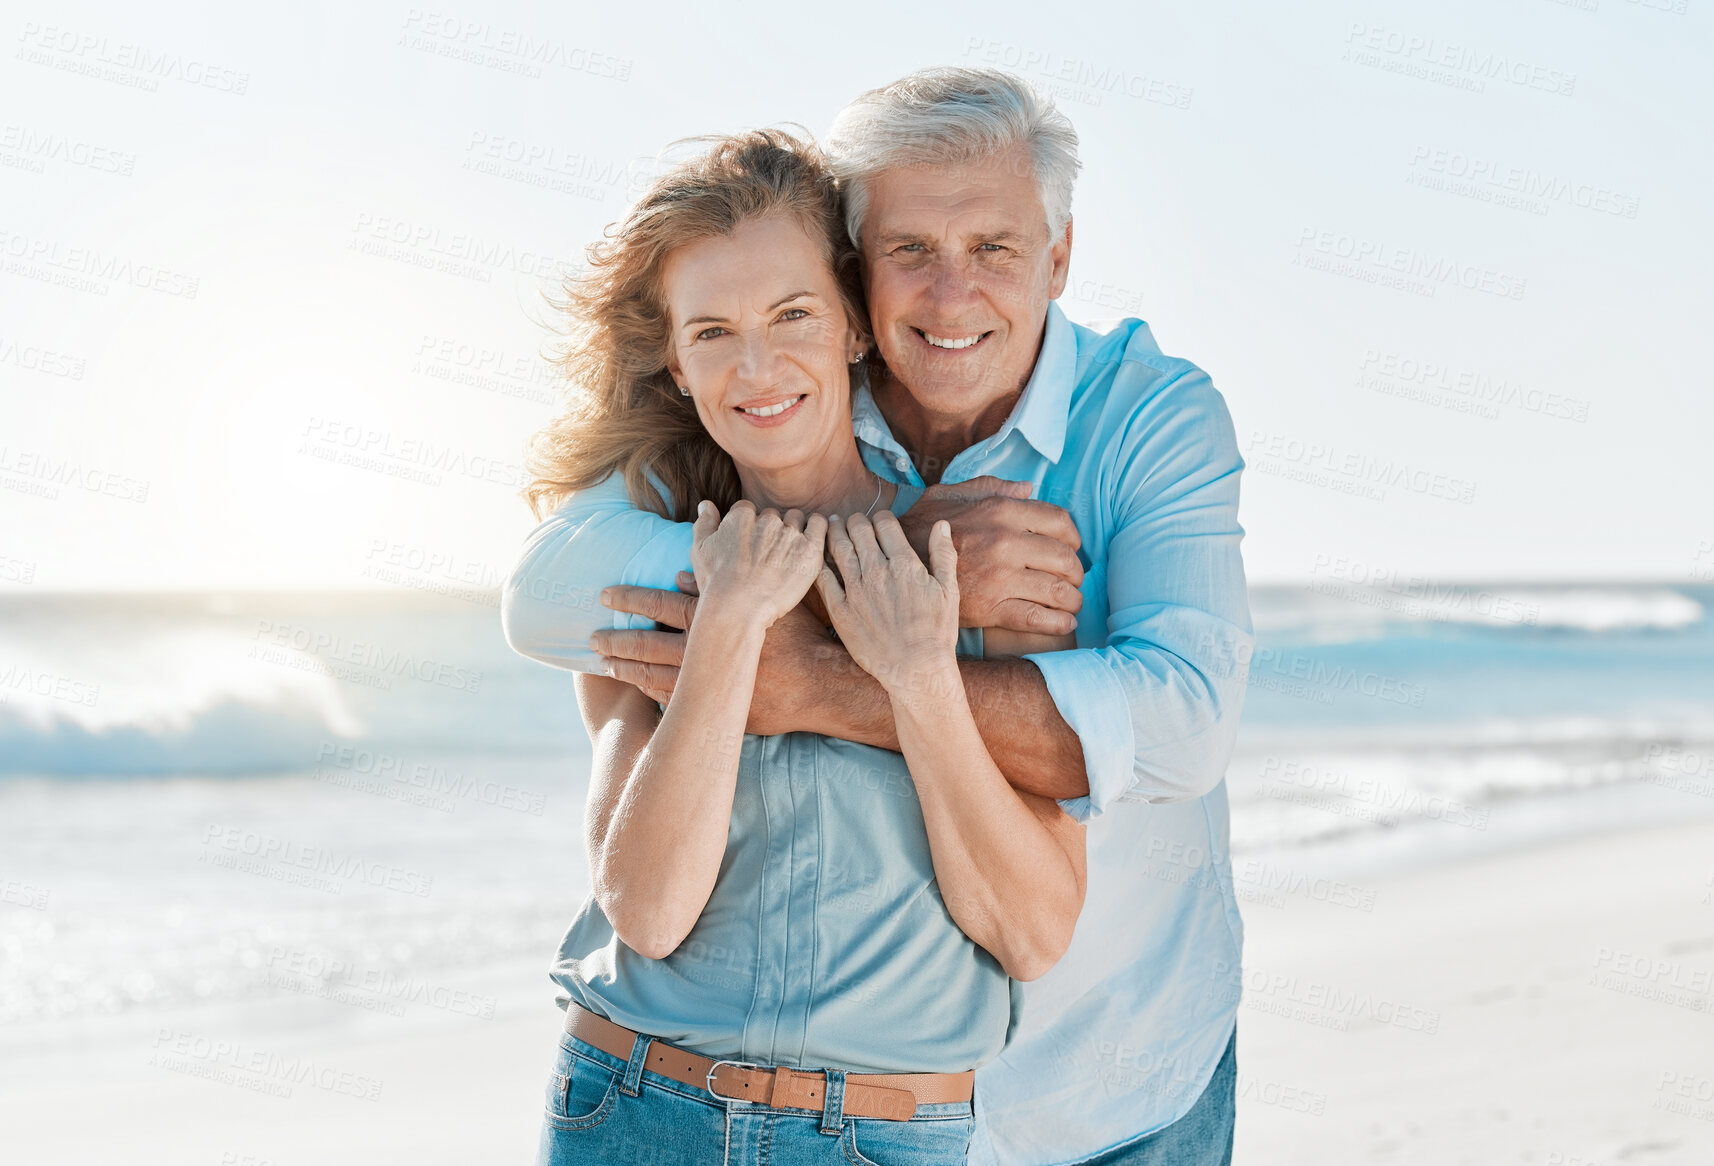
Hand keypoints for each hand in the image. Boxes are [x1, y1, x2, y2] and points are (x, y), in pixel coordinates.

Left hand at [595, 582, 842, 732]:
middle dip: (618, 641)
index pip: (664, 607)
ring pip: (657, 678)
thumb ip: (721, 588)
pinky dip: (653, 695)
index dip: (632, 600)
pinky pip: (676, 704)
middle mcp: (710, 655)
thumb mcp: (765, 602)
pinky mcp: (719, 711)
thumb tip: (679, 573)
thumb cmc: (797, 636)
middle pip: (651, 646)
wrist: (822, 684)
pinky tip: (637, 688)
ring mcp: (713, 687)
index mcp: (719, 622)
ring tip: (604, 664)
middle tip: (591, 637)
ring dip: (628, 670)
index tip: (605, 596)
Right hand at [690, 500, 826, 630]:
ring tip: (789, 553)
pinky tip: (812, 540)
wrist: (738, 608)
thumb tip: (706, 504)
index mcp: (742, 516)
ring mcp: (790, 534)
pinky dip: (818, 527)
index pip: (750, 510)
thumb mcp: (700, 550)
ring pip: (796, 519)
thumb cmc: (717, 583)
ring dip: (794, 530)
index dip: (751, 527)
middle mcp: (767, 520)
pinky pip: (820, 524)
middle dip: (772, 530)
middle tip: (769, 554)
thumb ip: (705, 523)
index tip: (751, 545)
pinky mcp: (810, 548)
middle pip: (774, 515)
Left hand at [817, 510, 958, 695]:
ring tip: (831, 527)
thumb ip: (943, 554)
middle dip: (855, 520)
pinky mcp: (840, 611)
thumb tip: (942, 524)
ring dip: (834, 532)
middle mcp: (877, 572)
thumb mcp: (949, 590)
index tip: (879, 521)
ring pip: (838, 548)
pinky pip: (824, 578)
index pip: (884, 524)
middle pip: (858, 531)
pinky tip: (818, 556)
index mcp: (904, 564)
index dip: (881, 517)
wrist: (916, 669)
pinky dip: (820, 562)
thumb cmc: (936, 631)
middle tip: (851, 520)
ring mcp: (856, 591)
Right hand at [895, 476, 1083, 634]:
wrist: (893, 566)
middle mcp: (1007, 542)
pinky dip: (1058, 622)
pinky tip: (1064, 622)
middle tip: (1072, 578)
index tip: (1071, 547)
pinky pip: (1037, 618)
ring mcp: (1001, 577)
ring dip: (1071, 599)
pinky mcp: (992, 608)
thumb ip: (992, 487)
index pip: (1059, 522)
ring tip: (1070, 602)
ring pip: (1057, 590)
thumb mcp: (950, 494)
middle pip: (1065, 558)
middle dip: (1075, 571)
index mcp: (1001, 511)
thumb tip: (1028, 488)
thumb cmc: (921, 528)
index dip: (1073, 537)